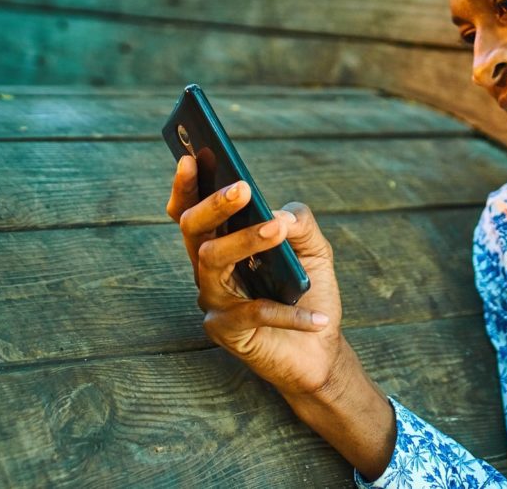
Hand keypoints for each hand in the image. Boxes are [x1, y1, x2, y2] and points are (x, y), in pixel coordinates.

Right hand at [166, 154, 344, 397]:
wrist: (320, 350)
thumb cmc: (310, 292)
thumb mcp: (314, 249)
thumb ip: (299, 222)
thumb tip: (279, 214)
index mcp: (223, 242)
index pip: (192, 211)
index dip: (186, 186)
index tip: (191, 157)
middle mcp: (210, 269)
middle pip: (193, 230)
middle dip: (215, 204)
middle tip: (242, 187)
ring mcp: (214, 301)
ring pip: (211, 262)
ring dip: (245, 241)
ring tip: (277, 230)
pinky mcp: (226, 333)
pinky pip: (252, 314)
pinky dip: (288, 313)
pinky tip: (316, 315)